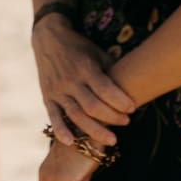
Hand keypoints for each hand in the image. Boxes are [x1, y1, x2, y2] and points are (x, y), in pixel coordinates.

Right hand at [32, 13, 135, 147]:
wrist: (48, 38)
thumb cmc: (79, 46)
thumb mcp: (97, 52)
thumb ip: (111, 70)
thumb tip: (132, 86)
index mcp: (85, 67)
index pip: (105, 89)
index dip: (120, 101)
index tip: (133, 109)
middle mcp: (70, 80)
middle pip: (92, 106)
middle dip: (112, 118)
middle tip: (126, 122)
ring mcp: (57, 90)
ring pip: (76, 115)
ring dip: (94, 131)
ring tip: (112, 140)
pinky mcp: (47, 97)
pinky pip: (53, 116)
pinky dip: (61, 130)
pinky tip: (71, 142)